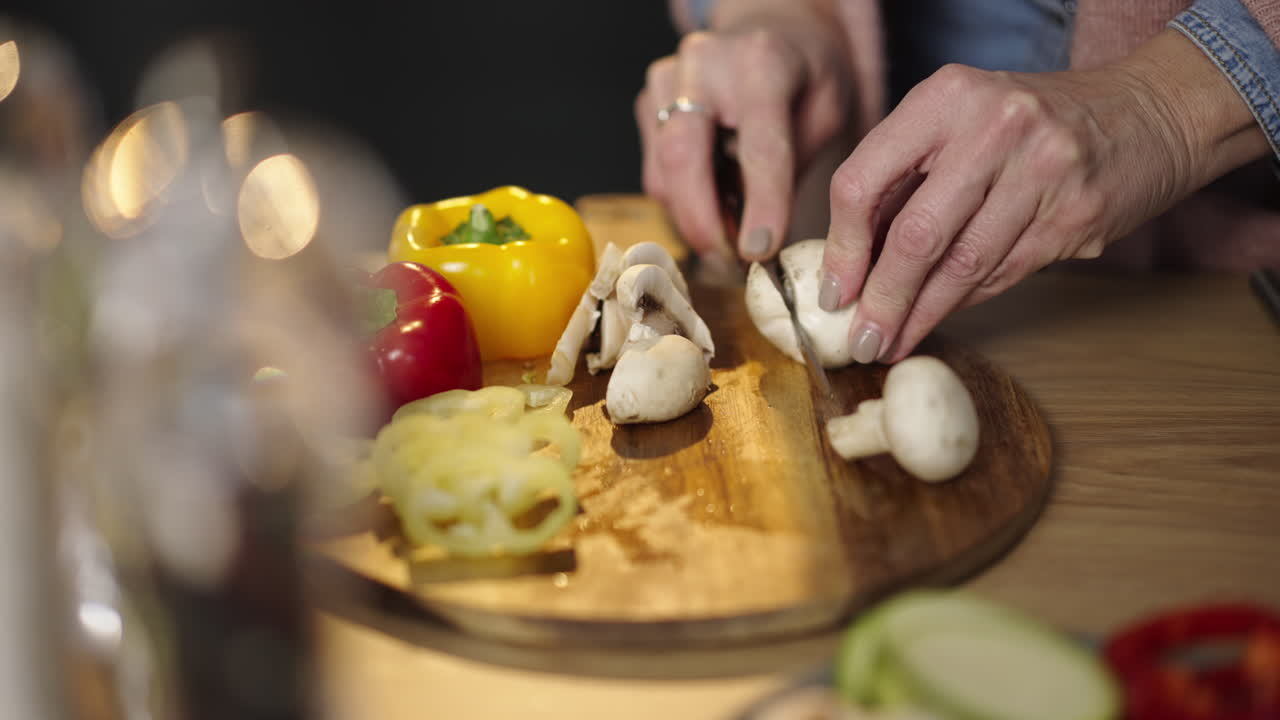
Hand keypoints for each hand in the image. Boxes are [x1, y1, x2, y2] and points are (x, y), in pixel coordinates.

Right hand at [636, 0, 854, 261]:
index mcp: (761, 60)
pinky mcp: (647, 103)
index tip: (761, 252)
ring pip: (663, 174)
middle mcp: (702, 63)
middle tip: (731, 263)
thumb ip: (793, 166)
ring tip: (733, 234)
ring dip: (695, 219)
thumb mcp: (826, 113)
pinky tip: (716, 203)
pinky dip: (683, 203)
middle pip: (683, 157)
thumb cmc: (805, 76)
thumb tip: (758, 240)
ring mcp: (664, 81)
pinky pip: (654, 174)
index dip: (761, 204)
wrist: (772, 32)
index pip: (759, 145)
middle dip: (704, 223)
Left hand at [820, 29, 1269, 363]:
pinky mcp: (1077, 214)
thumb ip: (903, 178)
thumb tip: (847, 263)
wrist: (1148, 110)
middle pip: (915, 236)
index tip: (833, 294)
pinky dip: (965, 301)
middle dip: (882, 300)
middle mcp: (994, 127)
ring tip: (891, 344)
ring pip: (963, 265)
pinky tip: (939, 317)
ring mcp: (1044, 170)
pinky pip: (1004, 273)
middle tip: (860, 341)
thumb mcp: (958, 121)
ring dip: (921, 315)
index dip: (843, 248)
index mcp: (945, 97)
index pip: (864, 182)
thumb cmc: (1029, 122)